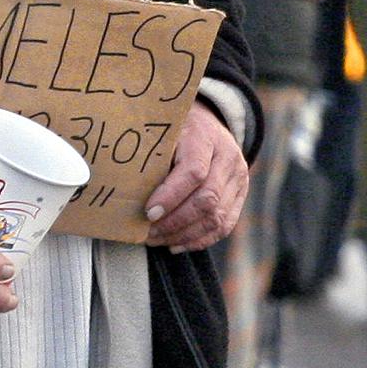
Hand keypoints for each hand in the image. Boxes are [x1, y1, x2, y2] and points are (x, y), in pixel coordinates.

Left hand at [145, 104, 247, 252]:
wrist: (206, 122)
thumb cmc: (174, 130)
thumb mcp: (162, 133)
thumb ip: (152, 158)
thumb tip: (125, 191)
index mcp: (205, 136)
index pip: (194, 172)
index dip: (170, 196)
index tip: (148, 213)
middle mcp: (228, 157)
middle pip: (207, 199)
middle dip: (174, 222)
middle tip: (147, 232)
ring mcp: (239, 177)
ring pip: (216, 217)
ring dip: (183, 235)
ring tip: (156, 240)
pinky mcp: (241, 194)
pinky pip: (224, 226)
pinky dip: (199, 240)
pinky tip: (175, 244)